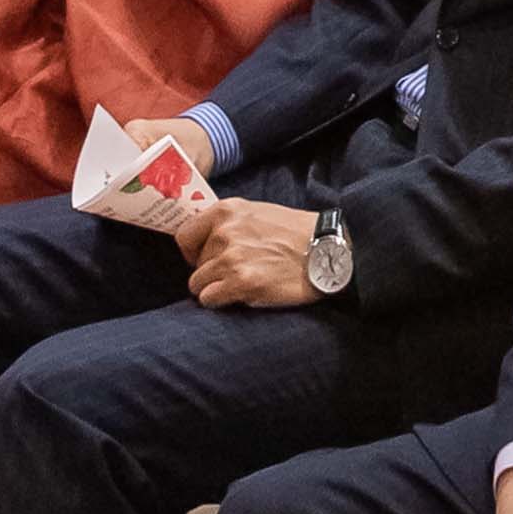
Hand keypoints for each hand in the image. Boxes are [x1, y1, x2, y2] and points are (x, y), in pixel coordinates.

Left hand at [189, 200, 327, 312]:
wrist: (328, 250)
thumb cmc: (296, 233)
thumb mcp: (257, 213)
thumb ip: (229, 224)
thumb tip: (204, 241)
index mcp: (226, 211)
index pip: (184, 236)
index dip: (193, 253)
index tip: (206, 260)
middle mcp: (224, 232)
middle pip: (194, 265)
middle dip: (211, 273)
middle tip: (236, 274)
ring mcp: (231, 257)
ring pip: (198, 285)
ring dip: (216, 289)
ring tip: (241, 285)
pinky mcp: (242, 282)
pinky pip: (210, 299)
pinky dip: (222, 302)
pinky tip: (243, 295)